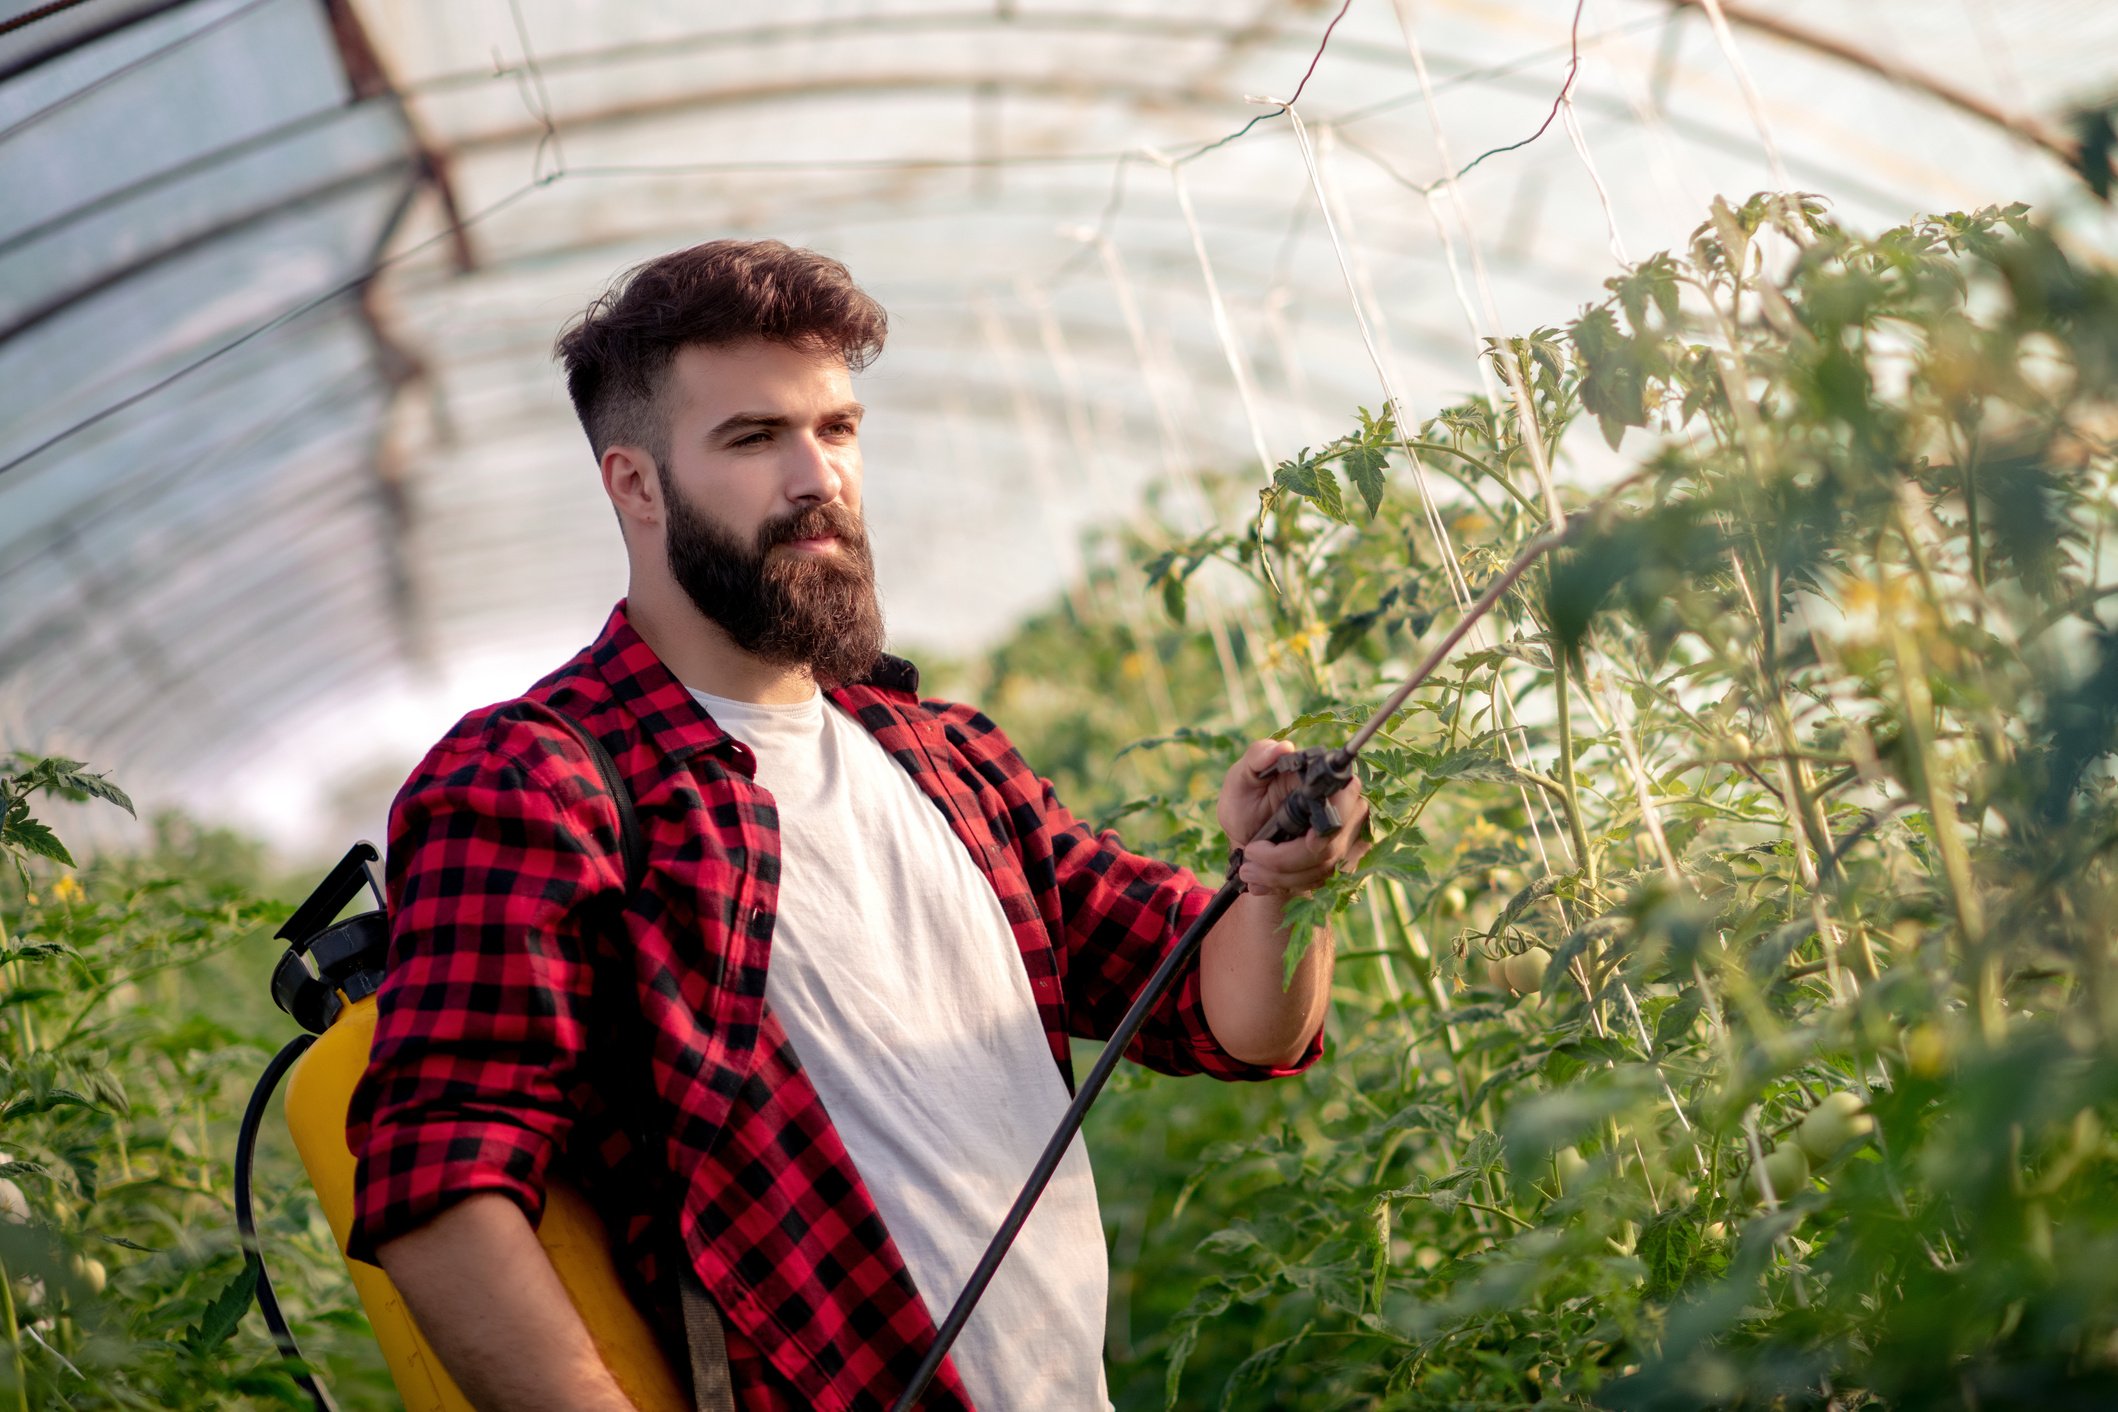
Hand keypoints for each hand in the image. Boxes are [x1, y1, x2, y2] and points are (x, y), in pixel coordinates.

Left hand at [1216, 739, 1369, 897]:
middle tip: (1250, 855)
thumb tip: (1282, 748)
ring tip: (1248, 870)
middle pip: (1331, 844)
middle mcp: (1348, 806)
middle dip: (1286, 859)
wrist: (1248, 839)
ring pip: (1325, 868)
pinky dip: (1287, 884)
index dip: (1324, 828)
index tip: (1301, 840)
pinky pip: (1322, 882)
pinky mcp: (1343, 862)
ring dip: (1280, 875)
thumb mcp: (1240, 779)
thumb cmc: (1246, 802)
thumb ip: (1256, 757)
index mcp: (1325, 779)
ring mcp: (1349, 837)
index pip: (1343, 802)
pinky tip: (1262, 881)